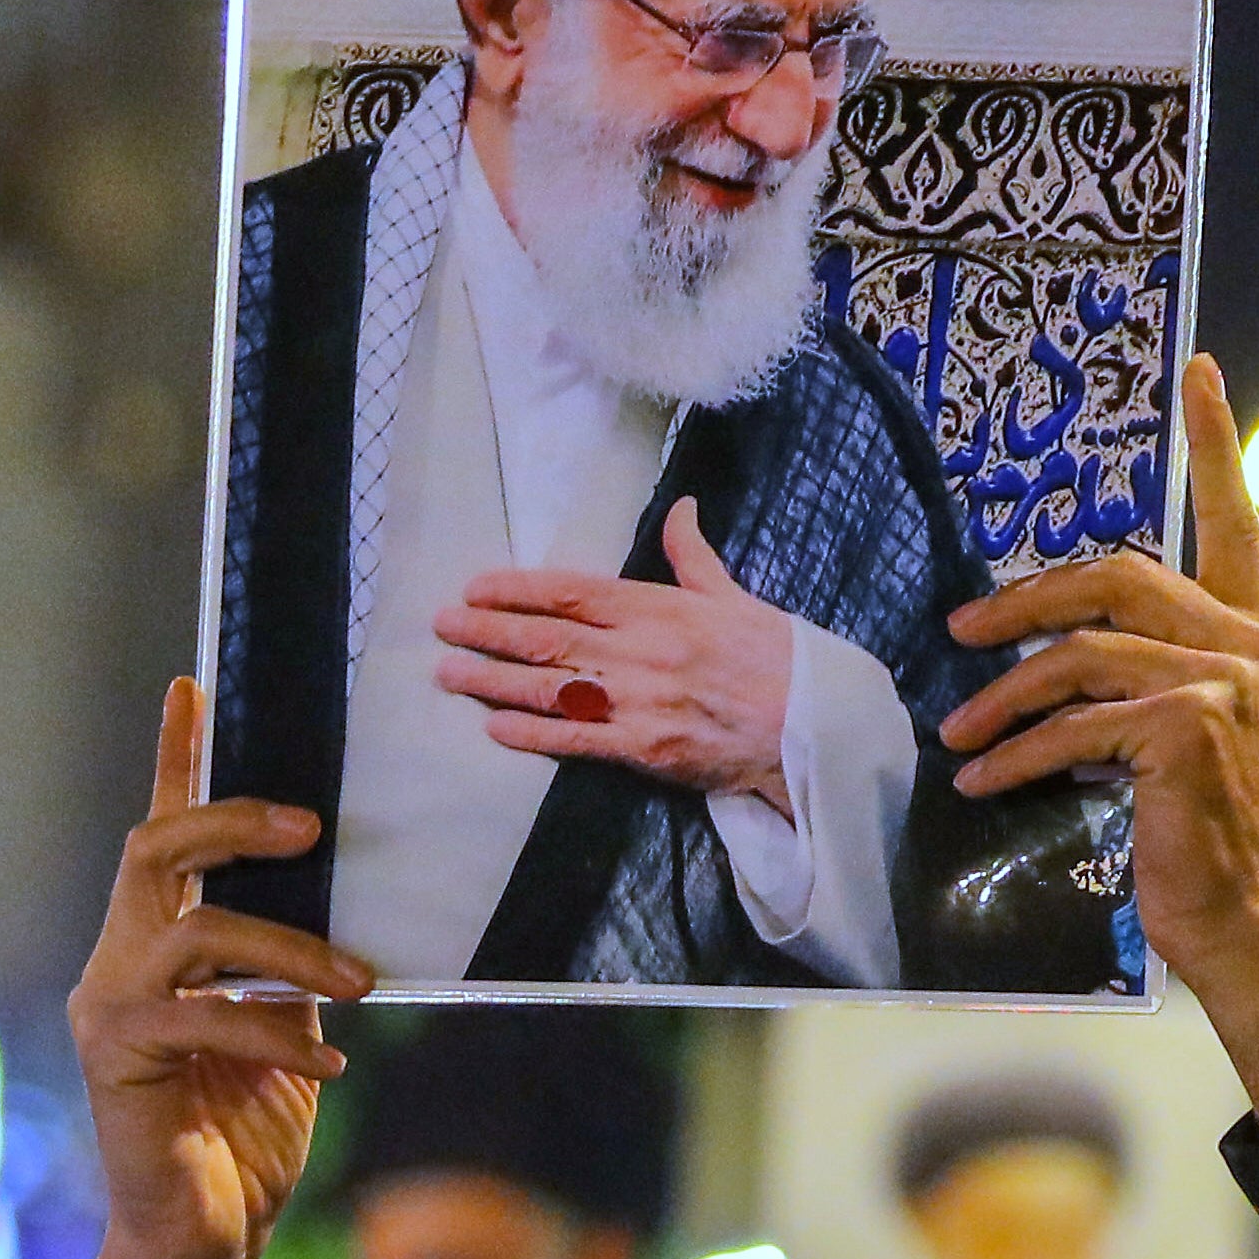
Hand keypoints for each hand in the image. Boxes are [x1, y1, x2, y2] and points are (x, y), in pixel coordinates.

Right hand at [64, 681, 370, 1258]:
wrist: (205, 1238)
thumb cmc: (245, 1138)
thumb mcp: (286, 1036)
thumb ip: (290, 974)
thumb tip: (346, 916)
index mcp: (158, 948)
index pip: (162, 834)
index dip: (177, 759)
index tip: (193, 683)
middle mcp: (119, 964)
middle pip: (158, 850)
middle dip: (231, 821)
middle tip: (309, 825)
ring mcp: (112, 1009)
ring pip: (196, 930)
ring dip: (290, 950)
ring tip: (357, 987)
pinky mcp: (120, 1060)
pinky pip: (206, 1016)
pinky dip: (277, 1032)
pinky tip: (329, 1062)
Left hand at [437, 500, 800, 814]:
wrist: (815, 725)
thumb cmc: (778, 658)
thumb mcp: (736, 597)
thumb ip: (695, 557)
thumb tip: (682, 509)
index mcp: (660, 609)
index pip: (573, 592)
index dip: (518, 589)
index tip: (476, 588)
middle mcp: (643, 652)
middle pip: (548, 637)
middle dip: (488, 632)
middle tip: (442, 626)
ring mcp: (642, 702)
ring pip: (552, 687)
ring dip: (494, 680)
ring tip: (450, 674)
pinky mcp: (647, 749)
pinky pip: (578, 740)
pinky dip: (534, 733)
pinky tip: (496, 726)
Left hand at [932, 354, 1258, 1130]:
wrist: (1258, 927)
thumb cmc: (1221, 841)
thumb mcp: (1208, 740)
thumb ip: (1167, 674)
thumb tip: (1072, 647)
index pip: (1238, 518)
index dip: (1218, 440)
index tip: (1201, 370)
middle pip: (1119, 576)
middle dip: (1027, 601)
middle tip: (964, 633)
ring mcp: (1229, 683)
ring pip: (1083, 652)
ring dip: (1004, 696)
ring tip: (960, 734)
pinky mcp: (1188, 728)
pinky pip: (1077, 723)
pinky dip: (1019, 753)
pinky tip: (986, 781)